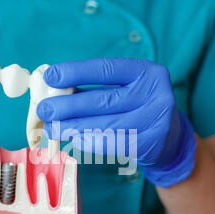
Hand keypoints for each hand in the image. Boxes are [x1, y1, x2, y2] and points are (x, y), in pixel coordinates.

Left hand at [38, 58, 195, 187]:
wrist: (170, 137)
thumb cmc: (136, 108)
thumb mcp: (123, 91)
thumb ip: (93, 90)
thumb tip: (53, 92)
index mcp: (146, 72)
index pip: (106, 69)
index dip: (76, 72)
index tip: (51, 76)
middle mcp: (155, 93)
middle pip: (104, 100)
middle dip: (68, 106)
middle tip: (44, 111)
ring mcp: (156, 120)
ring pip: (106, 125)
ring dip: (74, 128)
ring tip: (53, 128)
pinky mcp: (150, 144)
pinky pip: (112, 144)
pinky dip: (89, 142)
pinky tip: (74, 140)